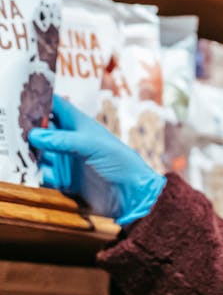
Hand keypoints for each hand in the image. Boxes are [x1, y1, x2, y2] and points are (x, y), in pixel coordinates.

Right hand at [29, 95, 165, 225]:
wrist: (134, 195)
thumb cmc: (121, 163)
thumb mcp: (92, 146)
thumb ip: (63, 140)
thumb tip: (34, 135)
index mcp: (79, 124)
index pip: (55, 106)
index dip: (39, 99)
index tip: (19, 99)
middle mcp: (69, 140)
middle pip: (42, 130)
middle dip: (28, 130)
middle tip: (15, 132)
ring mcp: (66, 160)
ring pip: (39, 153)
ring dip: (29, 153)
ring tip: (19, 153)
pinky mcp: (65, 180)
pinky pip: (43, 175)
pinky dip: (36, 173)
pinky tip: (31, 172)